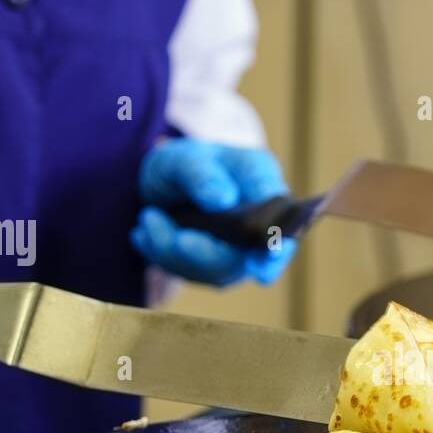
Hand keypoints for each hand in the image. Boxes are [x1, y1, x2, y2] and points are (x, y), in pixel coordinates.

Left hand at [130, 139, 297, 286]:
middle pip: (245, 256)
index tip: (268, 255)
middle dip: (204, 252)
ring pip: (215, 271)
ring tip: (150, 217)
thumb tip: (221, 200)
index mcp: (262, 183)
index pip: (283, 219)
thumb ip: (201, 173)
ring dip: (172, 249)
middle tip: (176, 238)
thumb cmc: (184, 165)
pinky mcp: (217, 268)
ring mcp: (240, 251)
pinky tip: (148, 233)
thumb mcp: (184, 158)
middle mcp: (260, 223)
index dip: (279, 243)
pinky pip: (192, 274)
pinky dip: (163, 254)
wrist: (164, 185)